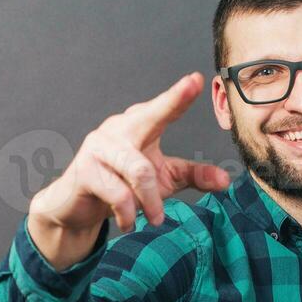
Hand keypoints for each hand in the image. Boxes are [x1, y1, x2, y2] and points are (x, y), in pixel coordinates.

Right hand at [27, 73, 231, 267]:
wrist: (76, 209)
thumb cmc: (122, 186)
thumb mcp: (162, 181)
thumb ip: (192, 176)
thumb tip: (225, 181)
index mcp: (138, 126)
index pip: (162, 109)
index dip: (179, 95)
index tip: (198, 79)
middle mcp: (117, 128)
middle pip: (149, 118)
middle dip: (171, 103)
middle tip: (194, 84)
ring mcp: (98, 147)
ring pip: (138, 171)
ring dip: (150, 201)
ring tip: (155, 219)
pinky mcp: (84, 170)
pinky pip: (117, 193)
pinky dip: (128, 212)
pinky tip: (128, 222)